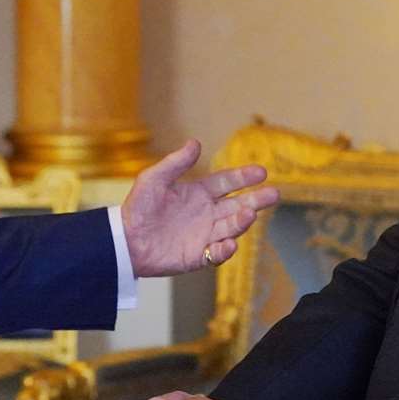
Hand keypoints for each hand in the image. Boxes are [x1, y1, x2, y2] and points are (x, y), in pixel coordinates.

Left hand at [120, 140, 279, 276]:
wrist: (124, 241)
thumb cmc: (137, 208)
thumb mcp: (153, 179)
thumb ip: (175, 163)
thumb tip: (195, 142)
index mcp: (198, 193)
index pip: (227, 183)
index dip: (243, 177)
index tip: (261, 172)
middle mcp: (207, 213)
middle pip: (238, 205)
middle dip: (257, 200)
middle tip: (274, 194)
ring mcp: (205, 235)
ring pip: (232, 228)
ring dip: (243, 222)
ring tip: (249, 214)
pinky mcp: (198, 256)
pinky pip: (217, 254)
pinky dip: (225, 250)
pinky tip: (227, 243)